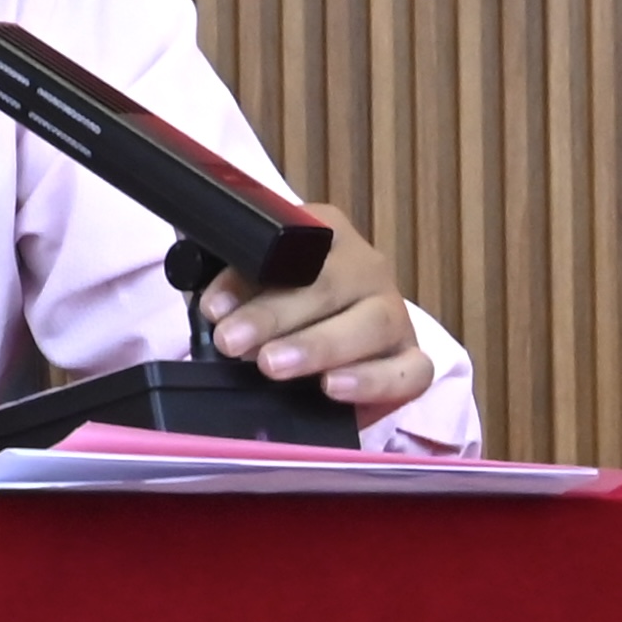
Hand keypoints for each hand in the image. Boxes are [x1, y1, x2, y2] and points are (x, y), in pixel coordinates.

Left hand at [200, 204, 433, 417]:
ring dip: (316, 346)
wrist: (325, 348)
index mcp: (325, 234)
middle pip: (328, 285)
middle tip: (231, 342)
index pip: (290, 247)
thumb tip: (208, 302)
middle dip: (273, 316)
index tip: (212, 307)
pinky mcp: (412, 358)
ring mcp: (395, 312)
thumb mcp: (250, 291)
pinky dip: (371, 380)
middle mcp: (366, 267)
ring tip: (272, 367)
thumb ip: (232, 285)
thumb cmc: (280, 310)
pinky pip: (407, 371)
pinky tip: (331, 387)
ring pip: (369, 324)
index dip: (248, 277)